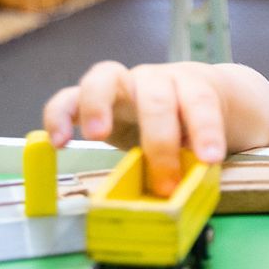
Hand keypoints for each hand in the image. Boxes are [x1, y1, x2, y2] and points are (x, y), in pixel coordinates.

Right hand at [42, 61, 234, 195]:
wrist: (183, 91)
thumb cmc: (196, 119)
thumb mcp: (208, 136)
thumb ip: (200, 156)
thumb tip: (194, 190)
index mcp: (190, 85)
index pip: (200, 100)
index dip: (206, 129)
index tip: (210, 159)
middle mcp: (153, 79)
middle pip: (155, 97)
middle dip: (160, 142)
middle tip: (164, 183)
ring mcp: (119, 84)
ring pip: (103, 78)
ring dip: (97, 106)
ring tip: (96, 136)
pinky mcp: (90, 99)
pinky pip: (67, 99)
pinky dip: (58, 116)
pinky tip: (57, 143)